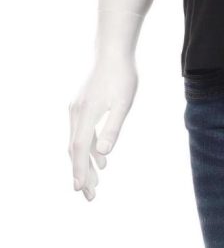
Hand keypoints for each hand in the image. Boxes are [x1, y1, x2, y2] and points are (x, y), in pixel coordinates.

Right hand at [68, 55, 137, 200]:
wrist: (113, 52)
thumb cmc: (123, 76)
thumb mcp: (124, 103)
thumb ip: (113, 127)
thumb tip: (104, 153)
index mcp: (86, 114)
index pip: (79, 149)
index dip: (79, 170)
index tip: (80, 190)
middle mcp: (76, 113)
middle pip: (75, 150)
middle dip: (82, 173)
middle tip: (89, 195)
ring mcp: (77, 109)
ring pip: (78, 142)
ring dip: (86, 162)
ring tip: (96, 180)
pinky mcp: (82, 105)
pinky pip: (82, 132)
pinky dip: (89, 147)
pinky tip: (101, 155)